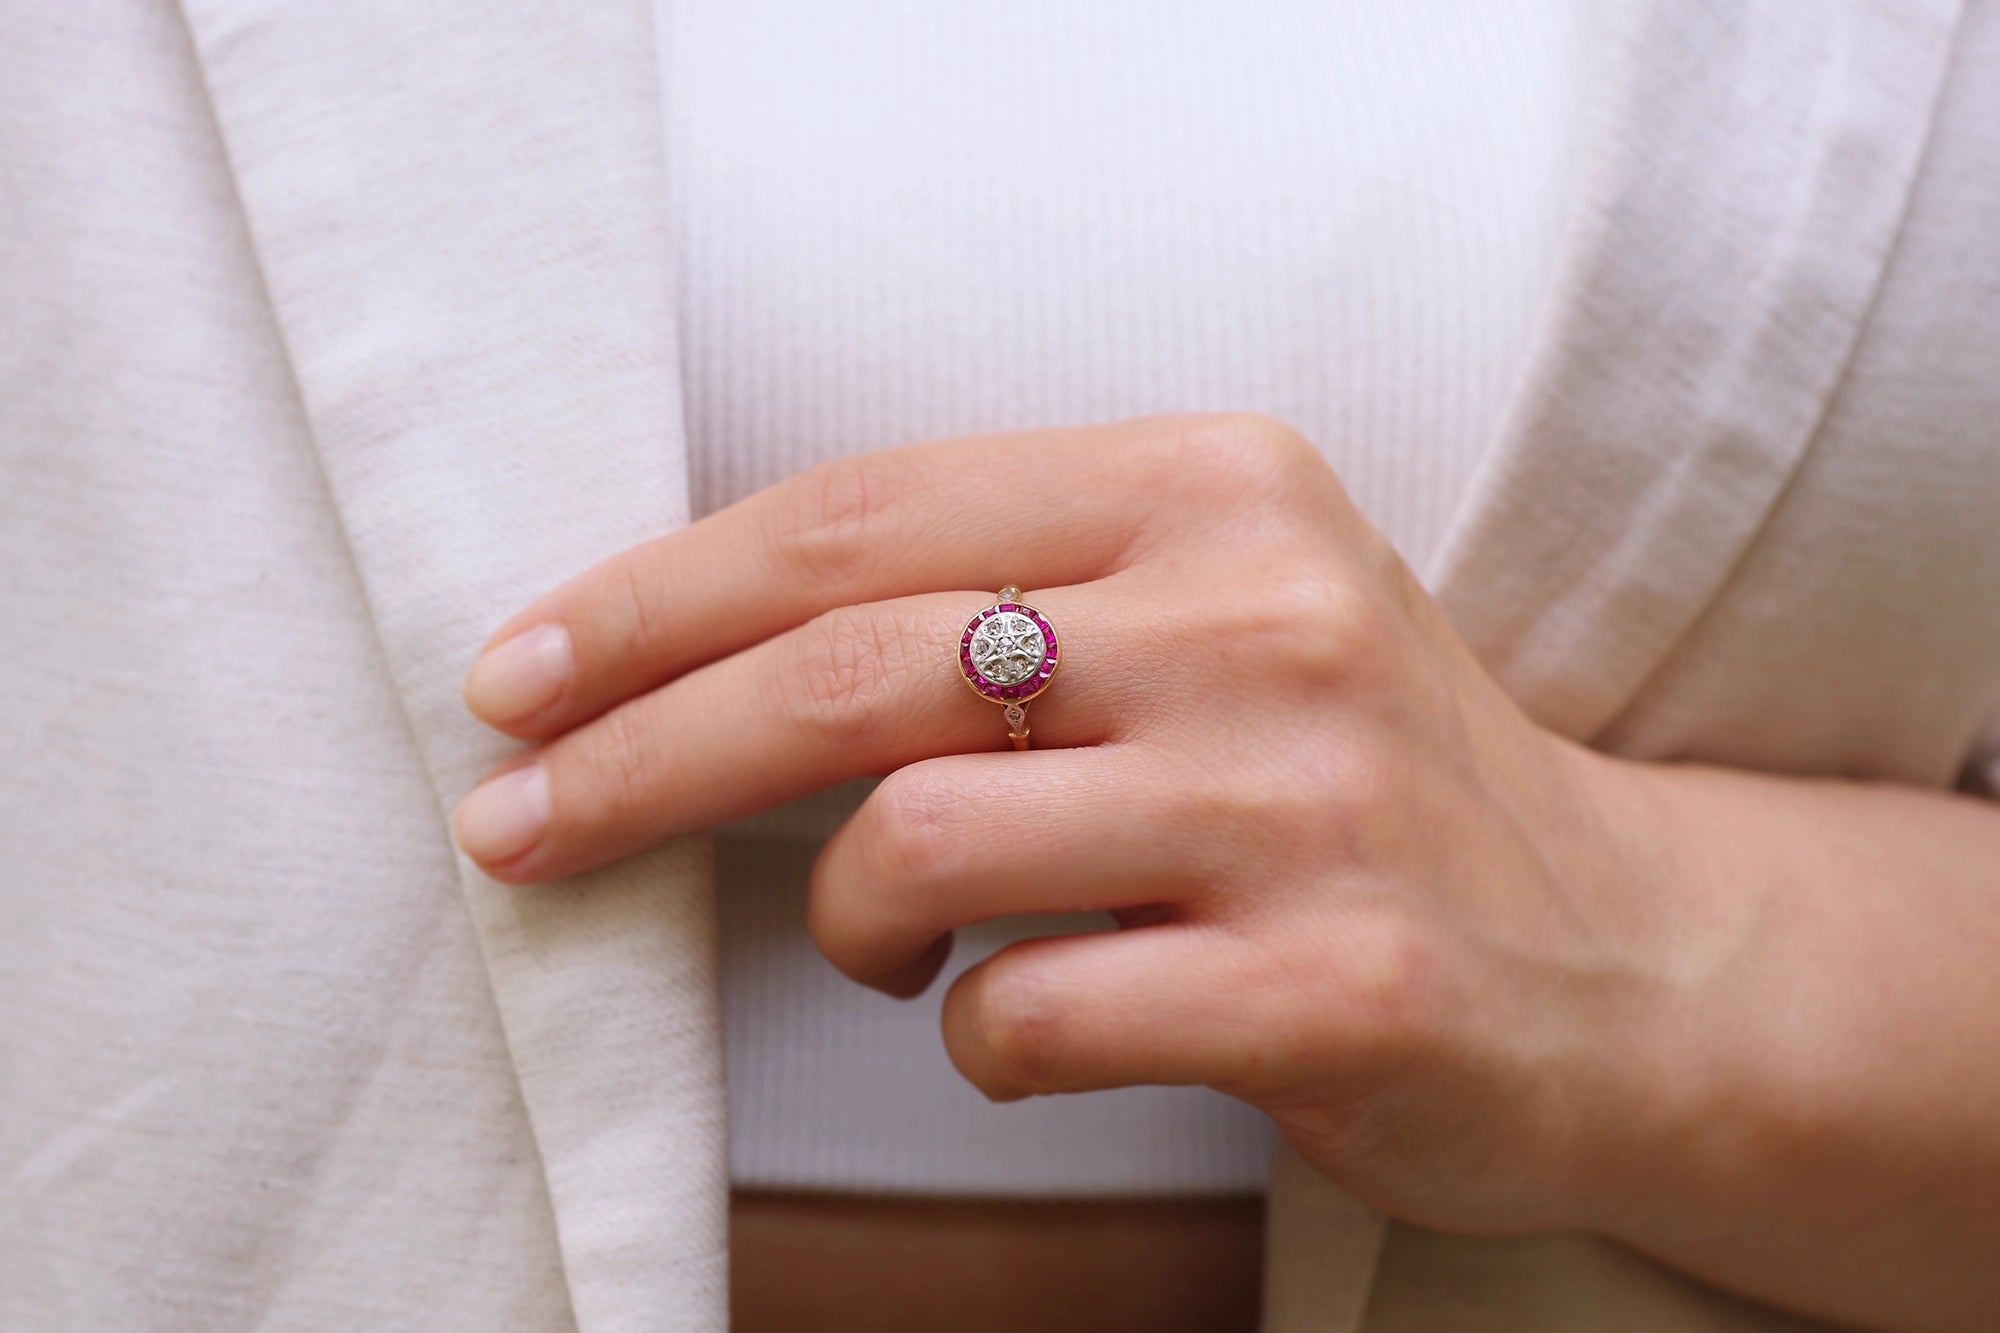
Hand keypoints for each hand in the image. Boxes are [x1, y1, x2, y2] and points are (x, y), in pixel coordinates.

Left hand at [450, 412, 1669, 1237]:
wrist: (1628, 956)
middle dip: (635, 753)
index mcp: (1214, 487)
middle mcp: (1264, 617)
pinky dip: (971, 1041)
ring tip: (884, 951)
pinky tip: (1017, 1029)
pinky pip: (1026, 1015)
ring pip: (912, 843)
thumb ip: (1011, 594)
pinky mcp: (1330, 984)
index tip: (521, 673)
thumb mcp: (1217, 612)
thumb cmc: (1359, 777)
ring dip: (840, 920)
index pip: (864, 514)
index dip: (657, 596)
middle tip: (510, 826)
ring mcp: (1300, 803)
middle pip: (850, 664)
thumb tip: (709, 653)